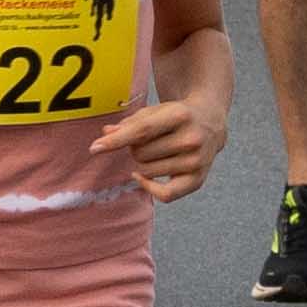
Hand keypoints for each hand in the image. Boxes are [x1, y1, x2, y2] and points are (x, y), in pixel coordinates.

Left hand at [98, 80, 223, 200]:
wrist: (210, 121)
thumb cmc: (175, 116)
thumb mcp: (155, 111)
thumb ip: (129, 123)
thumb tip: (105, 135)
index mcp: (180, 115)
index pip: (142, 131)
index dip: (117, 140)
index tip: (95, 148)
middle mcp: (191, 139)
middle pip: (141, 153)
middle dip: (135, 148)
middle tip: (147, 141)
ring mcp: (196, 161)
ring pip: (147, 171)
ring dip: (143, 164)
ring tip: (154, 152)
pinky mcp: (198, 180)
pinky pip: (165, 195)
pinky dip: (149, 187)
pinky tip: (143, 177)